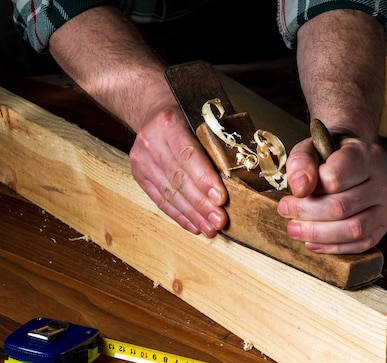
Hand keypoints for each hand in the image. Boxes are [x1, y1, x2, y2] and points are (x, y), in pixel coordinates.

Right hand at [129, 104, 227, 236]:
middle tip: (220, 220)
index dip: (205, 180)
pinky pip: (160, 199)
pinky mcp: (140, 174)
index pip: (188, 156)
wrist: (151, 109)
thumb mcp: (202, 116)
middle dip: (201, 204)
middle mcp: (152, 141)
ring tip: (211, 229)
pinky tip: (194, 226)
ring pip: (170, 193)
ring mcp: (142, 159)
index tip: (221, 199)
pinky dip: (179, 215)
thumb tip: (246, 168)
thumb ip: (218, 139)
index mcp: (169, 123)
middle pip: (179, 179)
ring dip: (192, 215)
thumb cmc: (185, 113)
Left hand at [277, 137, 386, 253]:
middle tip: (285, 211)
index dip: (309, 189)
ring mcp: (386, 205)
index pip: (335, 178)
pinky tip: (312, 242)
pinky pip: (360, 244)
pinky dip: (333, 247)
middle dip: (306, 213)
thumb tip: (300, 188)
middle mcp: (383, 180)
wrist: (356, 158)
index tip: (293, 192)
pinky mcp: (383, 225)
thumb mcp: (312, 147)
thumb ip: (302, 161)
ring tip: (295, 229)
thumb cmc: (332, 153)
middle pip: (341, 207)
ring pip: (353, 229)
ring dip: (318, 234)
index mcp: (367, 155)